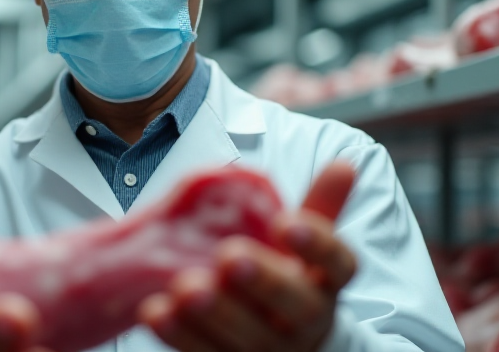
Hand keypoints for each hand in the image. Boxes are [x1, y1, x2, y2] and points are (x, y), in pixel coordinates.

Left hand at [138, 162, 357, 351]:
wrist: (287, 344)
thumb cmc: (290, 277)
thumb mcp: (305, 242)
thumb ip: (319, 205)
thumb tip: (343, 164)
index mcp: (326, 281)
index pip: (337, 263)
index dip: (315, 244)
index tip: (286, 222)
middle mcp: (306, 320)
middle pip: (296, 305)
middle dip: (263, 280)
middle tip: (229, 256)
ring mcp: (270, 349)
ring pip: (248, 337)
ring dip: (213, 313)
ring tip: (183, 286)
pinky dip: (178, 334)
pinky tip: (155, 310)